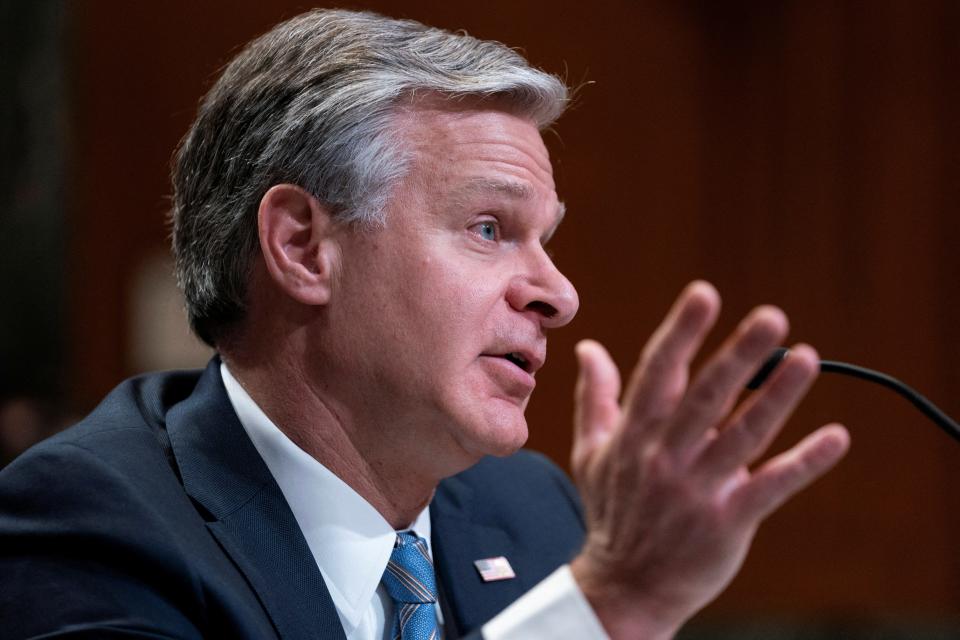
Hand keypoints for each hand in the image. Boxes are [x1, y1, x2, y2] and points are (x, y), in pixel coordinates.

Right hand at [569, 281, 849, 638]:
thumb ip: (595, 397)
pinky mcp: (728, 522)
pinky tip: (835, 437)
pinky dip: (804, 463)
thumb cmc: (612, 512)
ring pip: (743, 436)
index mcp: (634, 435)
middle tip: (771, 317)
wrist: (624, 587)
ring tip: (806, 358)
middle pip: (706, 398)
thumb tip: (589, 348)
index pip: (657, 374)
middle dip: (737, 355)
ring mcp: (698, 490)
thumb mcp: (592, 452)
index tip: (704, 294)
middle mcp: (665, 457)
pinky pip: (770, 487)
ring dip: (777, 397)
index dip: (682, 333)